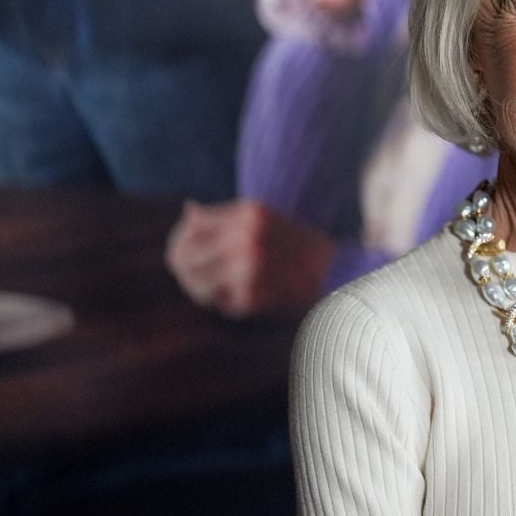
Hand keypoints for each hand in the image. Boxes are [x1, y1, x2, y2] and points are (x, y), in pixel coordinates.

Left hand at [165, 199, 335, 318]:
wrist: (334, 272)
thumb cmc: (296, 244)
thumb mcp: (264, 218)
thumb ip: (225, 216)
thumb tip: (189, 210)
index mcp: (250, 213)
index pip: (192, 228)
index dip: (181, 241)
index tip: (183, 251)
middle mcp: (247, 239)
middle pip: (186, 258)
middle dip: (184, 269)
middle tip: (189, 276)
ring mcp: (249, 269)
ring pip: (198, 285)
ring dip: (201, 290)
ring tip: (213, 291)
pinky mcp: (253, 296)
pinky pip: (222, 304)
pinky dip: (227, 304)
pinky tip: (241, 298)